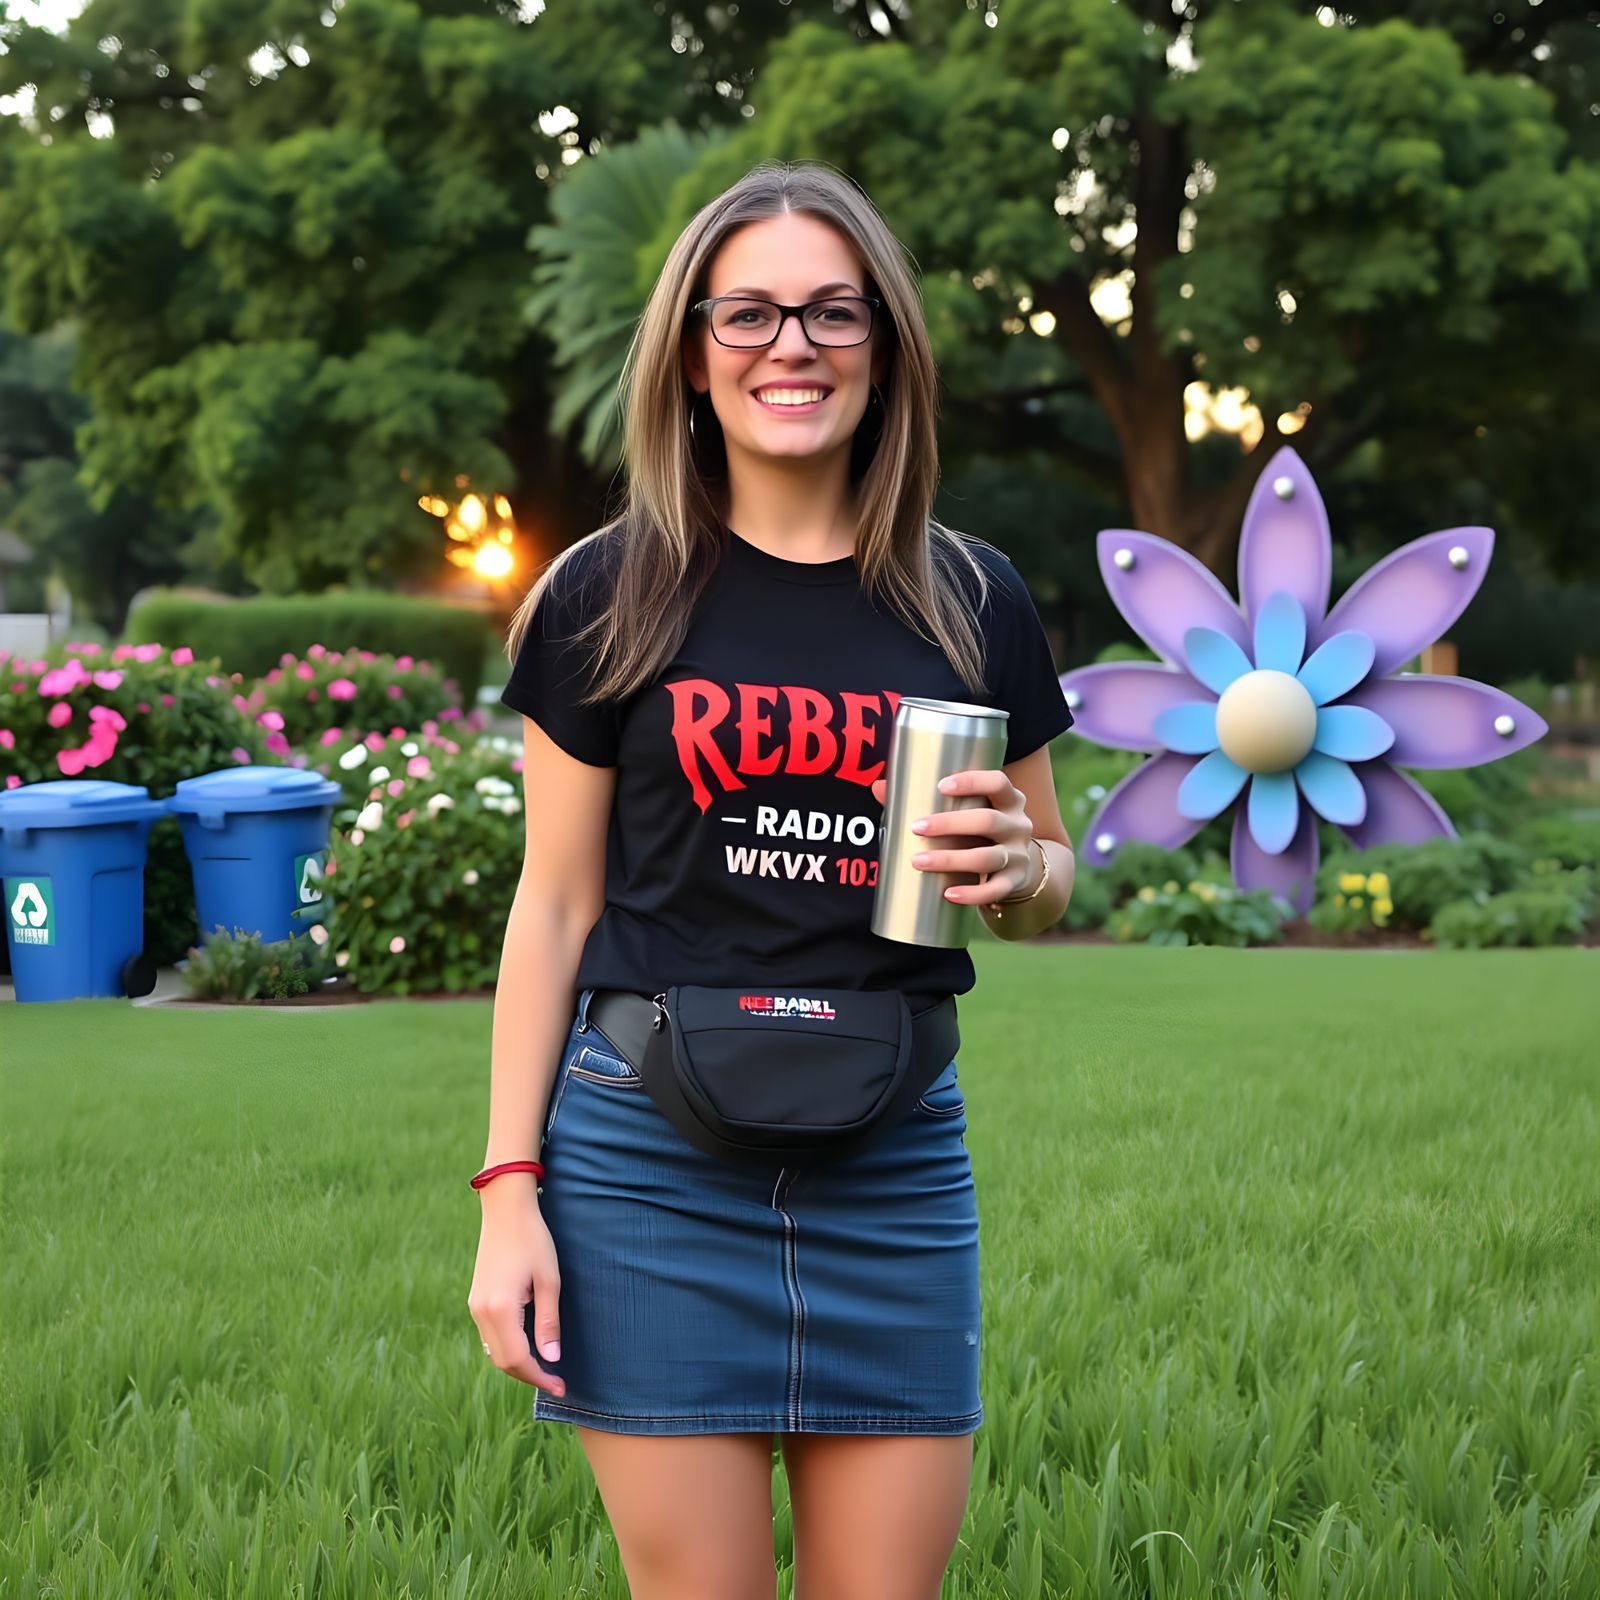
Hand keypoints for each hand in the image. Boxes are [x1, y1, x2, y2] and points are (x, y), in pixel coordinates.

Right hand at [468, 1189, 566, 1397]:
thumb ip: (548, 1321)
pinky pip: (490, 1336)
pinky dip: (508, 1347)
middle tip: (557, 1380)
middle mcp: (481, 1311)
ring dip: (518, 1363)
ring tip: (545, 1366)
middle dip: (529, 1375)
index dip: (540, 1377)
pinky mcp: (475, 1299)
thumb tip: (552, 1359)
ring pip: (494, 1351)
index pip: (517, 1359)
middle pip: (502, 1362)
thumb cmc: (533, 1240)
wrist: (505, 1209)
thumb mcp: (549, 1280)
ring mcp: (475, 1306)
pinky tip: (528, 1344)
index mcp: (499, 1308)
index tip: (561, 1386)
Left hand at [869, 768, 1039, 905]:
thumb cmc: (982, 831)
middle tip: (917, 828)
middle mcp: (1017, 825)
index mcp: (1008, 799)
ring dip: (952, 859)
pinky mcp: (1013, 882)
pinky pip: (994, 890)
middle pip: (988, 820)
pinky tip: (948, 894)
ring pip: (988, 857)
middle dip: (950, 824)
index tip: (941, 785)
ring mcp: (1018, 855)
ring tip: (919, 862)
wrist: (1022, 866)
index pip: (998, 782)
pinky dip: (971, 894)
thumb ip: (928, 798)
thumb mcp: (970, 810)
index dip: (972, 781)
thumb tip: (878, 787)